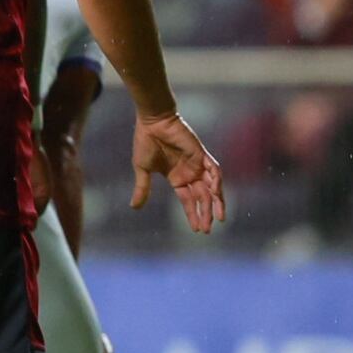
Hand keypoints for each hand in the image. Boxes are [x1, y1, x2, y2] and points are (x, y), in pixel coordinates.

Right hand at [130, 111, 223, 233]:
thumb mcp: (142, 169)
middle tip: (207, 229)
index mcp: (177, 178)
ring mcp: (198, 165)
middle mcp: (190, 174)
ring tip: (218, 218)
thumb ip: (142, 188)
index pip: (188, 201)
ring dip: (216, 202)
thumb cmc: (145, 142)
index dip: (192, 214)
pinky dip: (217, 182)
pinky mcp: (202, 155)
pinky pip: (214, 170)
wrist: (152, 122)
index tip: (196, 230)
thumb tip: (134, 207)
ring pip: (212, 188)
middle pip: (202, 198)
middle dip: (205, 213)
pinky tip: (215, 194)